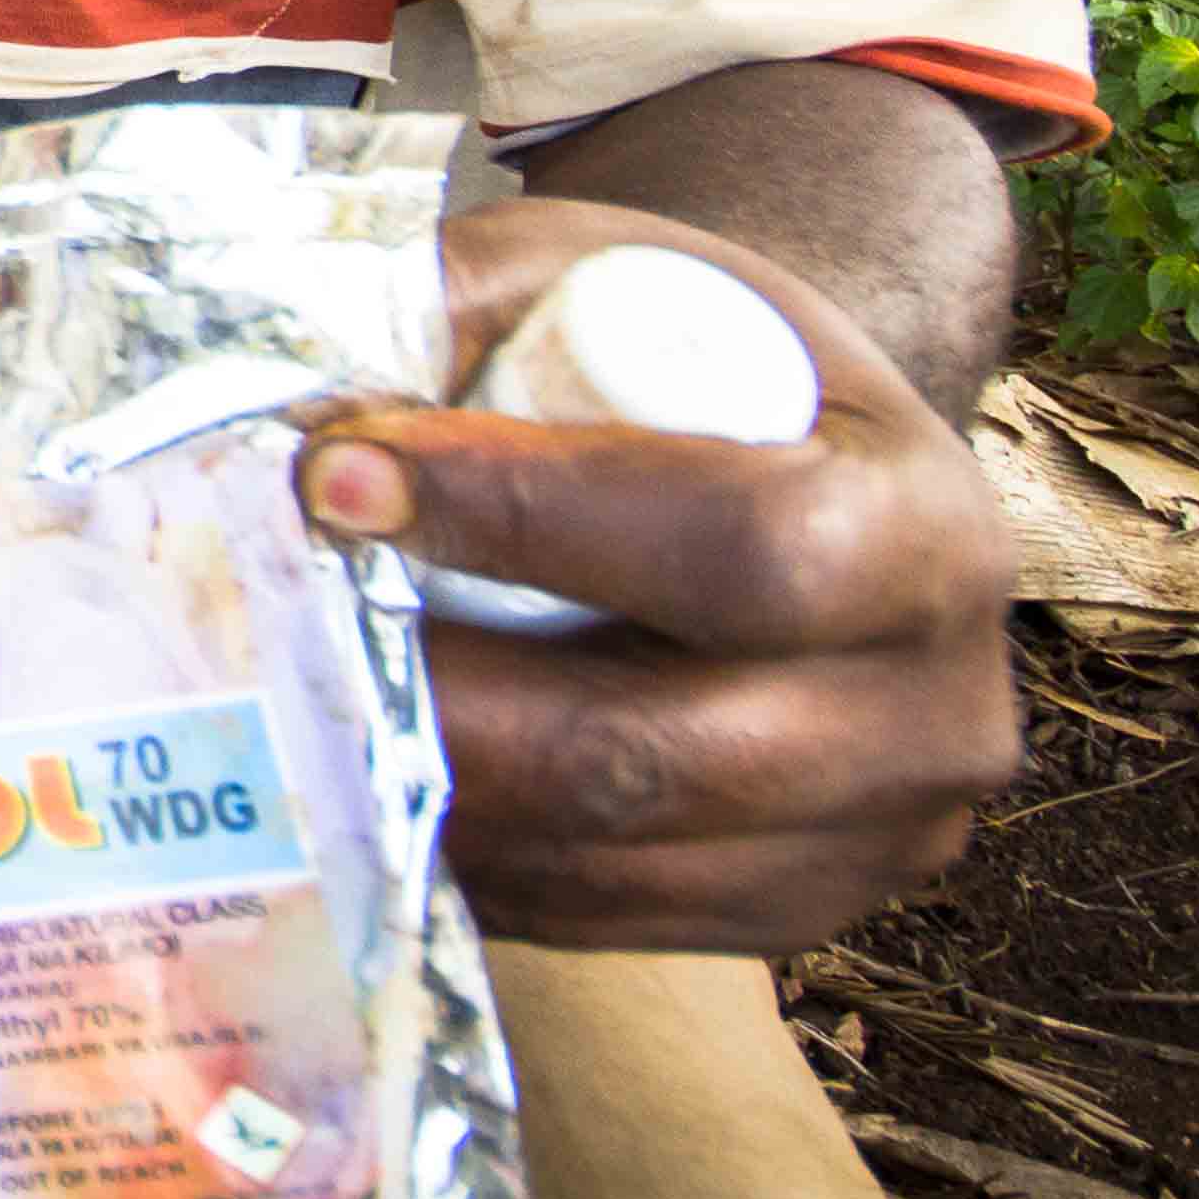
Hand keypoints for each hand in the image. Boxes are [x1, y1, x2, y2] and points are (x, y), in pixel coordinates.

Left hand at [304, 198, 1019, 957]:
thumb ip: (467, 301)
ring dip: (423, 795)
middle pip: (651, 749)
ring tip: (279, 714)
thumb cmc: (692, 362)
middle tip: (267, 633)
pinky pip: (598, 920)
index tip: (333, 477)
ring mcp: (871, 837)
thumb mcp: (612, 278)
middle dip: (433, 699)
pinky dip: (467, 858)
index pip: (737, 543)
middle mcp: (931, 706)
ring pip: (609, 860)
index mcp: (920, 522)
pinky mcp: (792, 914)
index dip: (524, 518)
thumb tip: (300, 387)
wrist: (810, 479)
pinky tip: (361, 784)